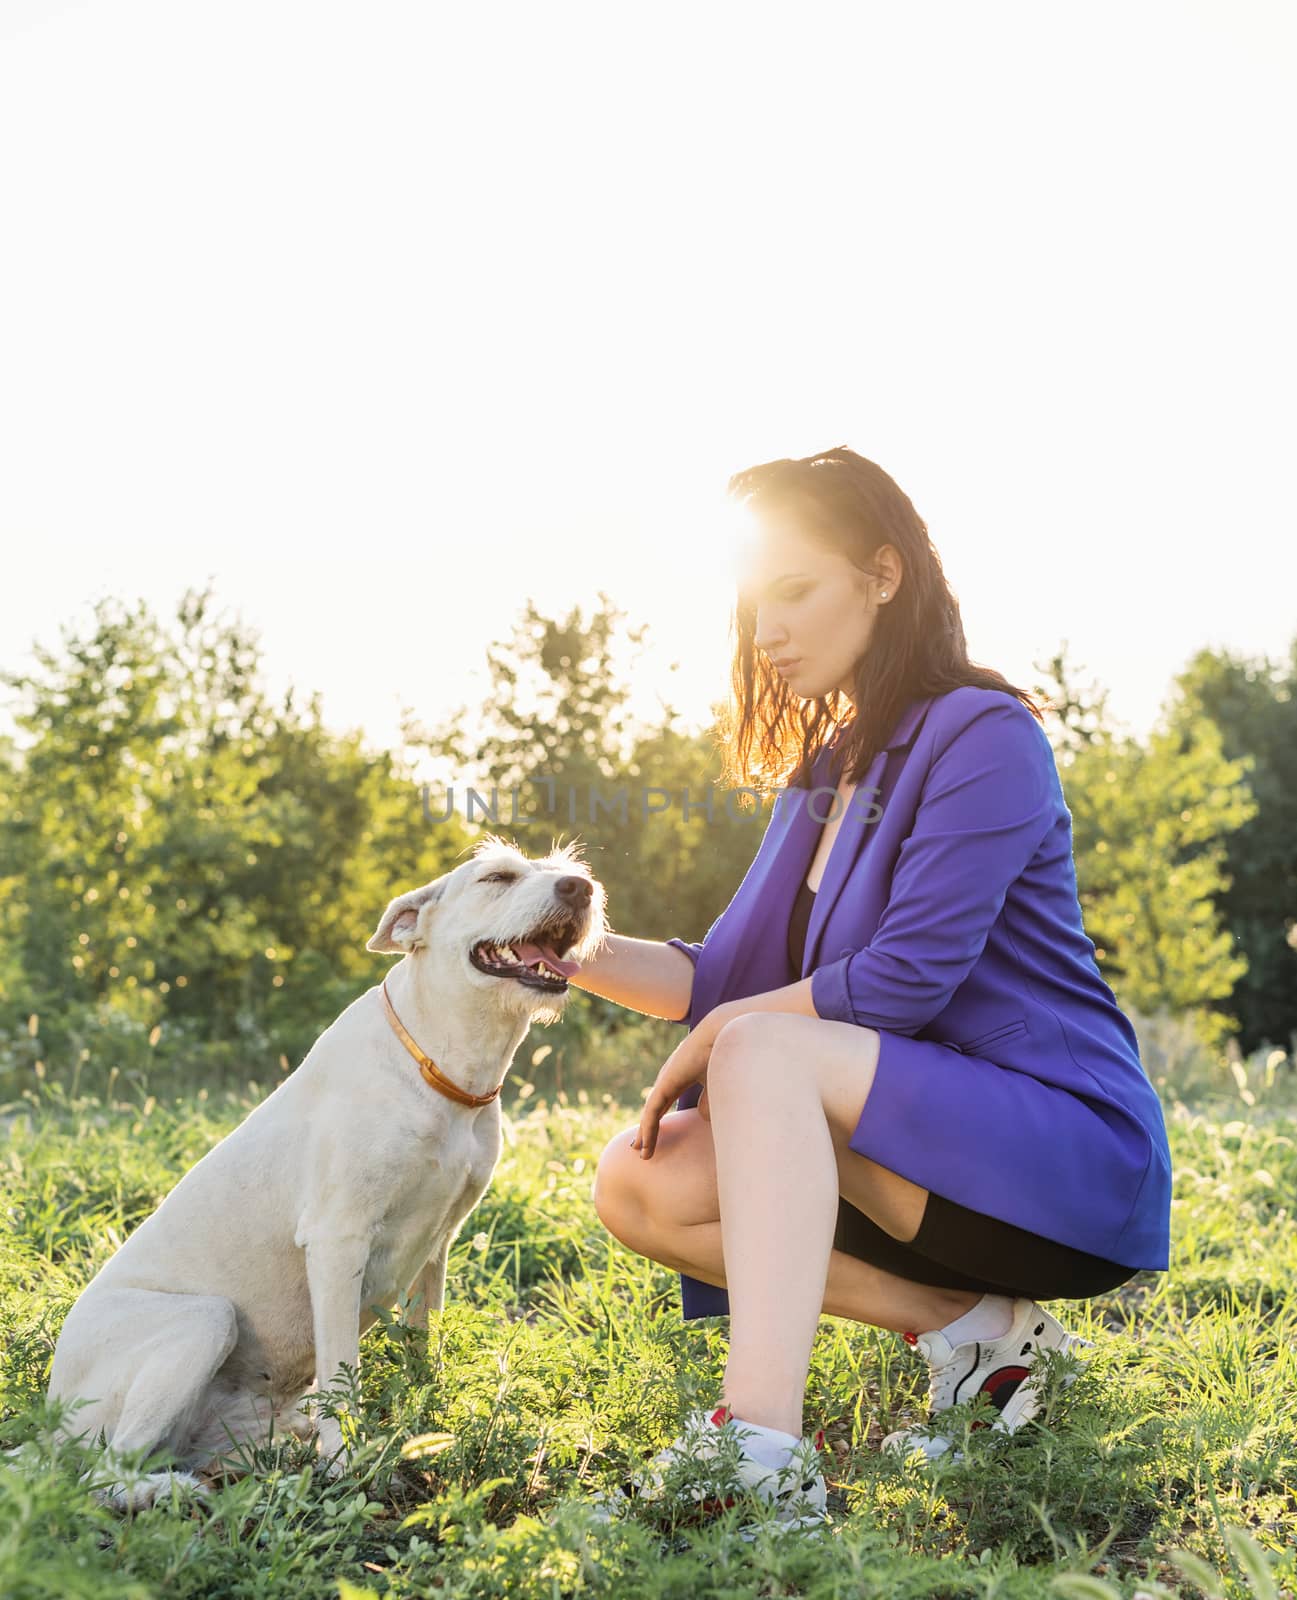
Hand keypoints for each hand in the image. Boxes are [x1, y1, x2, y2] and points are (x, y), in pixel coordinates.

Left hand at [632, 1006, 731, 1157]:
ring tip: (642, 1153)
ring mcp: (666, 1078)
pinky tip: (645, 1145)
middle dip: (648, 1128)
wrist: (725, 1035)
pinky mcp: (665, 1084)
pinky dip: (648, 1130)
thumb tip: (701, 1117)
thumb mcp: (718, 1084)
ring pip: (651, 1113)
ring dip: (646, 1133)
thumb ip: (710, 1100)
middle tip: (641, 1147)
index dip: (661, 1118)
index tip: (657, 1136)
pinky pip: (652, 1112)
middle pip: (654, 1107)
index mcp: (682, 1073)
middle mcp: (670, 1075)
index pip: (665, 1100)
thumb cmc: (727, 1055)